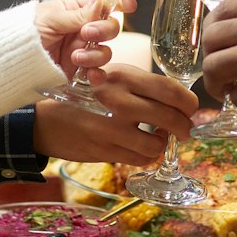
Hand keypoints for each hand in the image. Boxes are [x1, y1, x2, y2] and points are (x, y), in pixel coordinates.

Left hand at [34, 0, 133, 77]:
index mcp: (76, 9)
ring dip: (95, 54)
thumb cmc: (24, 31)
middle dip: (104, 30)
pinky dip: (98, 75)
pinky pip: (97, 73)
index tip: (128, 5)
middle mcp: (83, 28)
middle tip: (87, 33)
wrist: (10, 60)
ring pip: (106, 51)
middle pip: (111, 27)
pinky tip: (89, 75)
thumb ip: (79, 13)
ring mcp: (82, 50)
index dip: (120, 2)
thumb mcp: (51, 18)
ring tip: (75, 57)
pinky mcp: (78, 71)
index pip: (105, 2)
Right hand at [34, 66, 200, 165]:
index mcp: (123, 77)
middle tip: (185, 129)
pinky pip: (140, 158)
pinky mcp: (105, 151)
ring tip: (158, 138)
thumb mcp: (111, 80)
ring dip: (162, 144)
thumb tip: (179, 101)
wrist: (44, 120)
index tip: (192, 109)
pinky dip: (146, 155)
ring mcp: (111, 128)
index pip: (170, 90)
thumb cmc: (84, 97)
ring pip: (157, 144)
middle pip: (171, 118)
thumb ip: (142, 88)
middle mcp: (119, 101)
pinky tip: (141, 146)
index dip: (189, 103)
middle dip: (184, 127)